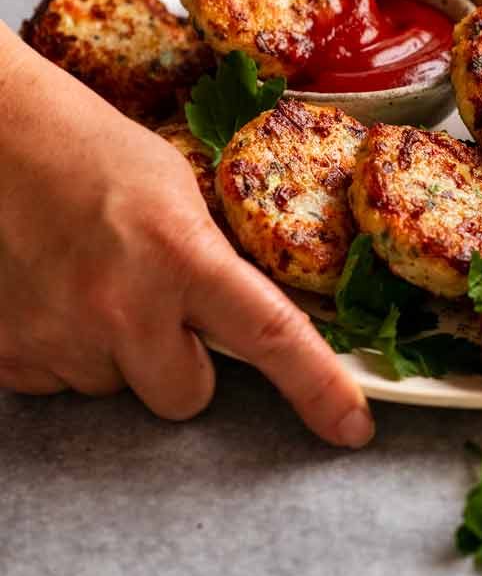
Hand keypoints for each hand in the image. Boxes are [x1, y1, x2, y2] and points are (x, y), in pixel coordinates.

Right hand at [0, 30, 373, 447]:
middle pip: (185, 397)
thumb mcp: (175, 188)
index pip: (271, 335)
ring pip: (117, 389)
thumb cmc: (85, 146)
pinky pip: (59, 384)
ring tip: (86, 281)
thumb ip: (210, 256)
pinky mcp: (6, 355)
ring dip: (115, 352)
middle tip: (153, 307)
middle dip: (181, 365)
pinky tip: (50, 293)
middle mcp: (121, 307)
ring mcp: (57, 338)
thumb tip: (247, 309)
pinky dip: (63, 350)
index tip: (352, 428)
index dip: (317, 388)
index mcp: (180, 255)